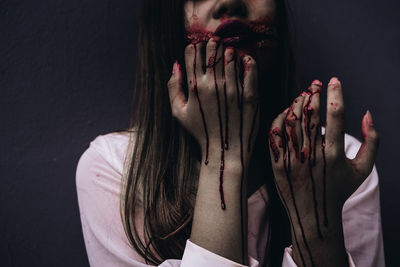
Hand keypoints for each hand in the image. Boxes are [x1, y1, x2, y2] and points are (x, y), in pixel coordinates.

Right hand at [167, 38, 259, 168]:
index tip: (198, 47)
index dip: (195, 47)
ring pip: (230, 58)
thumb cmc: (200, 132)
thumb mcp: (179, 112)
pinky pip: (250, 70)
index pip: (192, 55)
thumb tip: (175, 65)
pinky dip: (247, 61)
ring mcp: (232, 90)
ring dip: (228, 50)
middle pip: (211, 52)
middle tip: (214, 43)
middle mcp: (213, 85)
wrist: (225, 151)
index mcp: (194, 87)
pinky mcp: (250, 96)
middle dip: (211, 44)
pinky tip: (244, 59)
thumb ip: (173, 87)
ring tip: (227, 51)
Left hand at [268, 78, 378, 266]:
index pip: (335, 115)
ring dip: (297, 103)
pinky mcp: (277, 163)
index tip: (334, 80)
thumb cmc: (339, 189)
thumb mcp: (363, 169)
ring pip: (292, 121)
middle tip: (316, 83)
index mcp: (334, 154)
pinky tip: (286, 111)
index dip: (335, 94)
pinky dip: (279, 119)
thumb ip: (372, 141)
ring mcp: (292, 159)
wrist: (313, 214)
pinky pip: (275, 134)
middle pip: (311, 114)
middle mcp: (312, 155)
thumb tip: (367, 113)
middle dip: (314, 93)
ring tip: (303, 94)